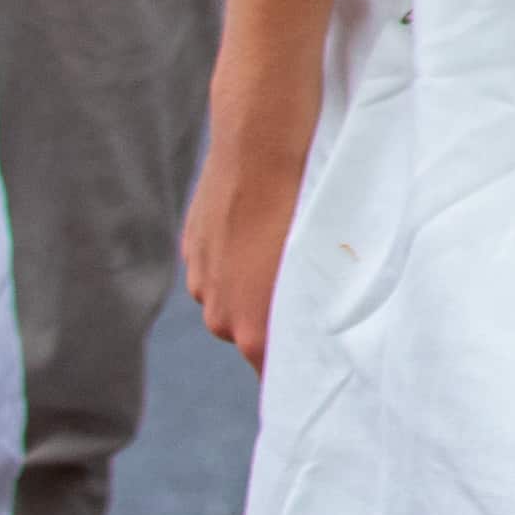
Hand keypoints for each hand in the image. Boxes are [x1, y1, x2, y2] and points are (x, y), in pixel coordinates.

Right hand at [178, 104, 308, 367]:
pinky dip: (239, 257)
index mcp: (252, 332)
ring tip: (285, 249)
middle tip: (313, 290)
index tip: (320, 358)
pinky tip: (261, 227)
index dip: (298, 364)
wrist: (262, 142)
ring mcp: (200, 282)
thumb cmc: (307, 204)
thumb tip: (323, 328)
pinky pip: (220, 267)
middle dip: (278, 319)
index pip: (274, 372)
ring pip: (235, 299)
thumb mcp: (320, 264)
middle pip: (254, 335)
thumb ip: (311, 307)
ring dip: (256, 285)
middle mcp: (219, 316)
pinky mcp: (191, 249)